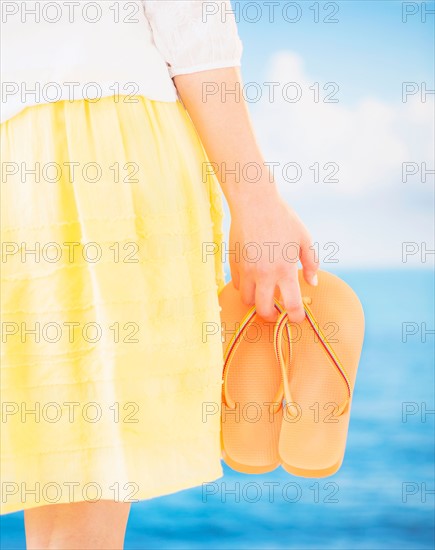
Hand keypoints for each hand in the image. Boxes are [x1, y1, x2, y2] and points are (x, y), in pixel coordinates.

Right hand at [228, 193, 318, 322]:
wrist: (254, 203)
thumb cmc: (283, 218)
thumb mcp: (304, 238)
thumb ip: (311, 263)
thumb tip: (312, 283)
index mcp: (285, 269)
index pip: (291, 305)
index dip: (295, 317)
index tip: (296, 318)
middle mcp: (264, 274)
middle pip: (263, 310)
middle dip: (270, 317)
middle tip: (275, 312)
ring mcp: (246, 270)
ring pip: (246, 300)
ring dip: (255, 301)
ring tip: (262, 294)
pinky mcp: (233, 264)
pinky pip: (236, 285)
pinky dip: (244, 286)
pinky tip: (252, 278)